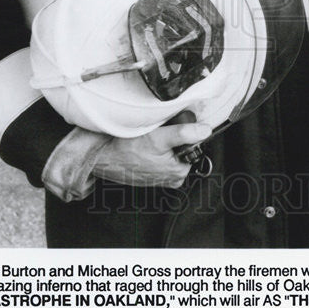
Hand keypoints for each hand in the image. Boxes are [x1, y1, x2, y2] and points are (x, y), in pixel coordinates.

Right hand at [91, 121, 210, 188]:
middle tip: (158, 134)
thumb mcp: (159, 138)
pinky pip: (158, 158)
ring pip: (170, 153)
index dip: (185, 135)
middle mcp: (171, 179)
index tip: (171, 129)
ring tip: (148, 141)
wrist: (102, 157)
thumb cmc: (127, 149)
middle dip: (172, 140)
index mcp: (179, 173)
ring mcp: (160, 177)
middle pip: (182, 150)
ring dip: (162, 144)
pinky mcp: (150, 174)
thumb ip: (184, 134)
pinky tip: (142, 147)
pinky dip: (153, 150)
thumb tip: (206, 130)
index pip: (194, 148)